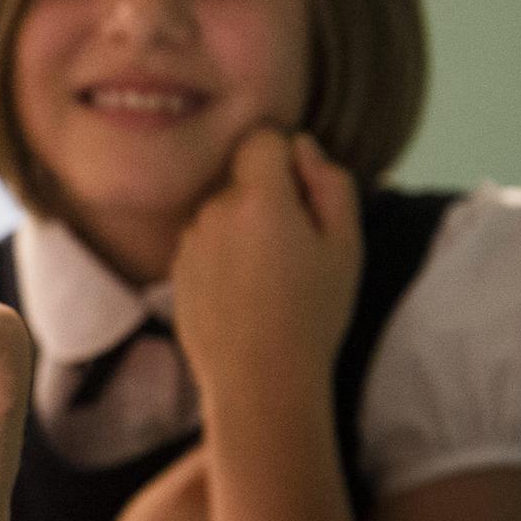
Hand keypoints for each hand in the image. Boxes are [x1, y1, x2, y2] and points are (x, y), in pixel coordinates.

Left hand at [169, 129, 359, 406]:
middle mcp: (213, 210)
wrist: (258, 380)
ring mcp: (189, 241)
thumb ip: (330, 183)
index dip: (286, 159)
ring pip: (222, 213)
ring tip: (270, 281)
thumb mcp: (345, 245)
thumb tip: (303, 148)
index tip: (302, 194)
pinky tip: (245, 297)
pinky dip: (223, 258)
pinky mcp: (176, 270)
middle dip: (268, 199)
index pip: (263, 139)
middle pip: (243, 180)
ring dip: (243, 229)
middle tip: (296, 249)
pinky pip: (205, 244)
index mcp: (258, 198)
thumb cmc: (312, 313)